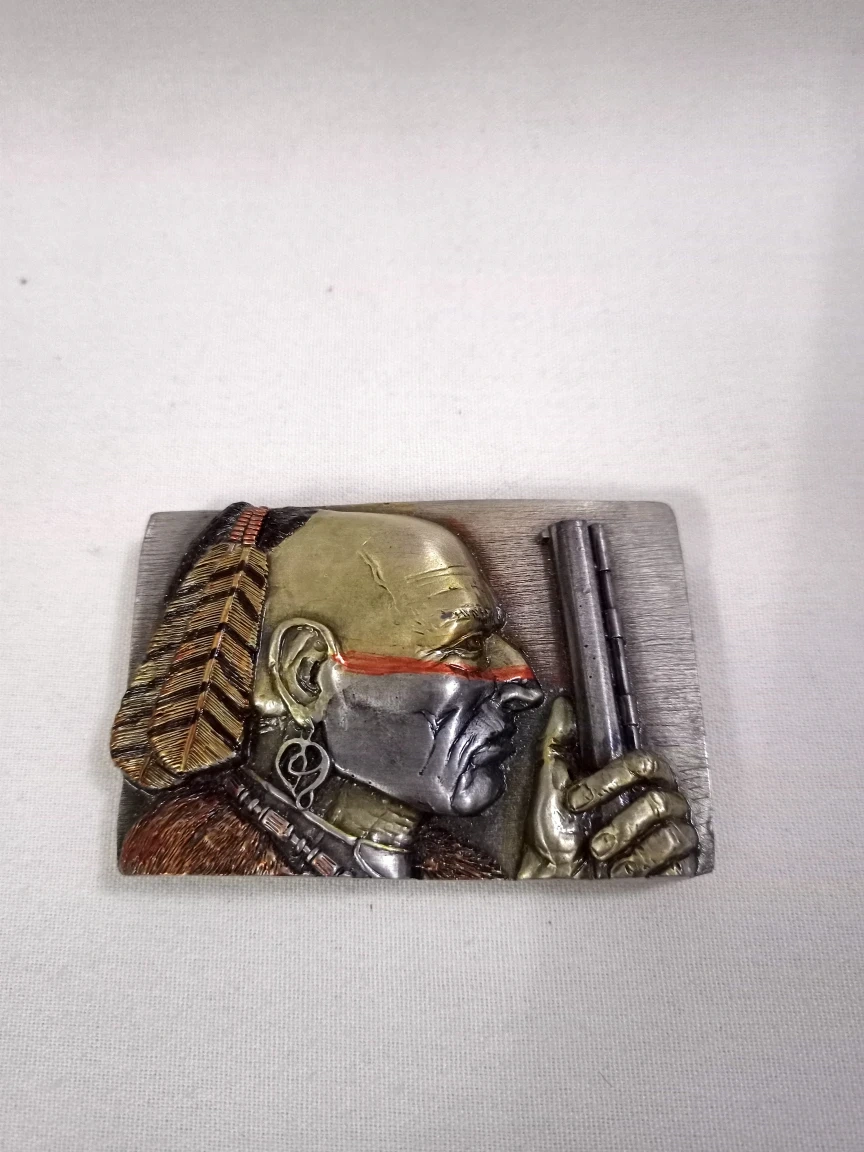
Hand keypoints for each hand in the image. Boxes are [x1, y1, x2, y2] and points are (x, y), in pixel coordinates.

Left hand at [518, 695, 697, 878]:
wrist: (549, 874)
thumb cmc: (549, 828)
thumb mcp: (548, 781)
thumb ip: (557, 740)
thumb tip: (563, 704)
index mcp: (627, 778)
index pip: (642, 764)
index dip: (609, 781)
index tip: (575, 802)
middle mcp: (651, 798)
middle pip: (660, 796)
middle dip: (623, 822)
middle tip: (595, 843)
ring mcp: (665, 828)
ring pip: (670, 825)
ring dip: (629, 841)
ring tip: (601, 856)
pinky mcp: (673, 858)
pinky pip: (680, 848)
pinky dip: (648, 858)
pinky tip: (623, 869)